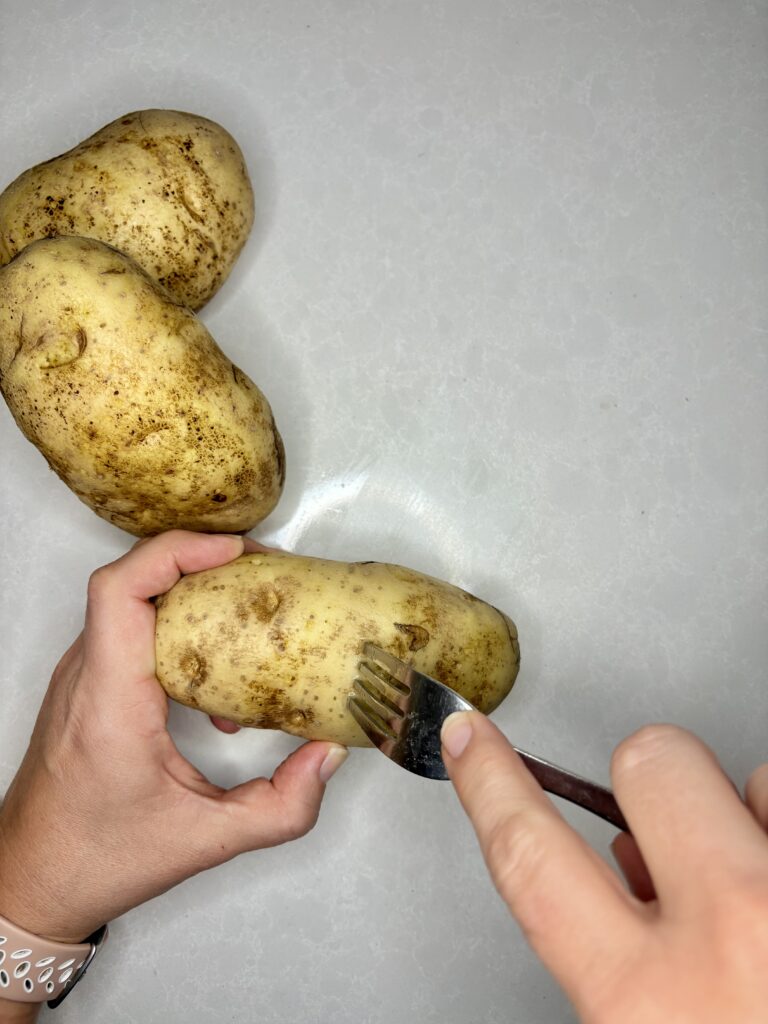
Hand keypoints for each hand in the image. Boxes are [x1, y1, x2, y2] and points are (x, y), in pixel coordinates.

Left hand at [0, 531, 346, 1017]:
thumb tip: (329, 755)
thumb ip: (282, 805)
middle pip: (134, 580)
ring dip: (191, 592)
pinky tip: (218, 669)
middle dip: (201, 560)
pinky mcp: (88, 682)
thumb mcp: (207, 840)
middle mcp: (87, 676)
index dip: (178, 552)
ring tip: (249, 610)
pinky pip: (131, 626)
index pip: (122, 591)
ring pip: (132, 599)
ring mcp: (81, 675)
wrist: (33, 880)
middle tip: (262, 573)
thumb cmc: (102, 858)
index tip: (234, 552)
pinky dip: (178, 623)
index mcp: (110, 702)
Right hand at [441, 714, 767, 1023]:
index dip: (491, 786)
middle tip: (680, 833)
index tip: (474, 742)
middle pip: (654, 761)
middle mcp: (740, 936)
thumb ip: (627, 959)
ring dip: (757, 821)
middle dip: (655, 781)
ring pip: (760, 776)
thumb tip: (630, 867)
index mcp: (653, 1007)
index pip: (533, 857)